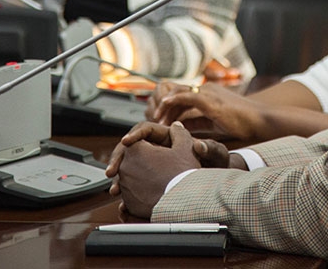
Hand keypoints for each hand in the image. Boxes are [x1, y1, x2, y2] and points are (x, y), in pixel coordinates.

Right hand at [106, 122, 229, 193]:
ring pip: (129, 165)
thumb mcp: (215, 154)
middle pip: (131, 147)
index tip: (126, 143)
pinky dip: (126, 188)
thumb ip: (209, 147)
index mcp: (169, 135)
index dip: (134, 134)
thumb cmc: (216, 163)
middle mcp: (159, 146)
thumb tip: (197, 142)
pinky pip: (133, 179)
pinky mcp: (150, 177)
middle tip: (112, 171)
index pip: (145, 128)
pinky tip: (121, 199)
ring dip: (120, 176)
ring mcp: (153, 161)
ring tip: (114, 188)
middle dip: (119, 158)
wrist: (215, 182)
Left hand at [109, 121, 200, 218]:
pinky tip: (153, 194)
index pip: (136, 141)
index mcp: (135, 149)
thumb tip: (176, 126)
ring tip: (156, 181)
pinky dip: (140, 193)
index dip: (146, 143)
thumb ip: (179, 134)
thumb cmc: (184, 174)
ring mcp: (125, 187)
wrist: (184, 204)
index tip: (154, 148)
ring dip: (140, 178)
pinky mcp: (129, 203)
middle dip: (142, 161)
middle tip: (156, 165)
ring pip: (131, 178)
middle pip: (131, 160)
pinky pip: (131, 195)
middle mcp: (125, 167)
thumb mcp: (185, 148)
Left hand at [148, 82, 267, 140]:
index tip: (159, 121)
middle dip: (163, 106)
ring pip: (178, 93)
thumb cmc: (243, 125)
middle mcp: (207, 89)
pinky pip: (186, 96)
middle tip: (154, 121)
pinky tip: (163, 108)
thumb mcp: (214, 124)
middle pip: (176, 93)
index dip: (168, 108)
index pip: (181, 97)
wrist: (262, 121)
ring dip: (165, 106)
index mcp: (208, 94)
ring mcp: (209, 93)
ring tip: (157, 120)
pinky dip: (172, 101)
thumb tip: (179, 128)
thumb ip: (197, 123)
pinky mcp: (211, 100)